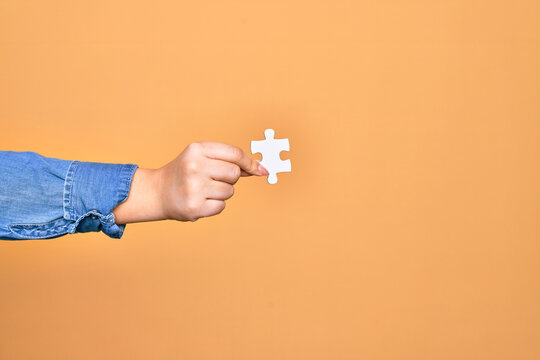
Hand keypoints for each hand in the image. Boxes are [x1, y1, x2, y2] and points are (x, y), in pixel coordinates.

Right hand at [112, 142, 267, 223]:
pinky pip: (222, 206)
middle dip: (230, 178)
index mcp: (197, 149)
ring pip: (230, 191)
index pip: (234, 154)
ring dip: (222, 192)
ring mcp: (194, 188)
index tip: (261, 170)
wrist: (157, 193)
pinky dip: (215, 205)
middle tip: (214, 179)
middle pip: (235, 174)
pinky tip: (201, 201)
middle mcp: (195, 167)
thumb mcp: (201, 157)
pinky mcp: (195, 207)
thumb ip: (228, 160)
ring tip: (204, 190)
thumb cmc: (184, 172)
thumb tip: (259, 168)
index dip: (250, 163)